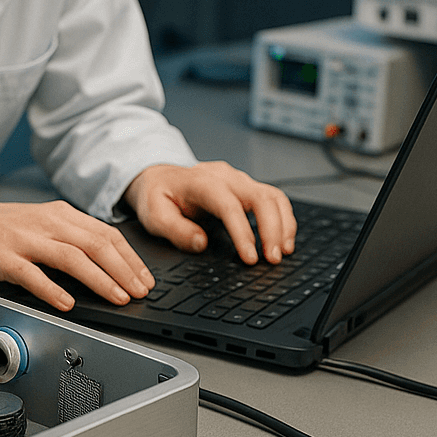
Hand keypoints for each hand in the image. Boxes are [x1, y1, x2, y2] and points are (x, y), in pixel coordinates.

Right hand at [0, 197, 153, 311]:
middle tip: (138, 292)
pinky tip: (67, 303)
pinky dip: (52, 290)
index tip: (144, 278)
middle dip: (123, 270)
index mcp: (61, 214)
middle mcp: (47, 223)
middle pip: (95, 244)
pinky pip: (32, 274)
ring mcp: (25, 239)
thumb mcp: (44, 223)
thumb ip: (74, 237)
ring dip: (98, 280)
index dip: (130, 258)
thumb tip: (112, 262)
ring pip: (70, 257)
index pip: (106, 234)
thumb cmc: (5, 227)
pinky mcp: (4, 257)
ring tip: (116, 298)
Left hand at [123, 162, 295, 264]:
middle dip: (272, 229)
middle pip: (261, 197)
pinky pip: (274, 199)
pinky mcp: (246, 187)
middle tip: (272, 259)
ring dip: (283, 225)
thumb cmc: (157, 195)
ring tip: (282, 252)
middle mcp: (225, 177)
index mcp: (201, 182)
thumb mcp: (153, 215)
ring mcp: (238, 180)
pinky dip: (283, 219)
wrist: (159, 176)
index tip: (250, 258)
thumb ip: (174, 229)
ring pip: (273, 196)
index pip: (229, 205)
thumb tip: (200, 243)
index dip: (243, 232)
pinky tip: (283, 240)